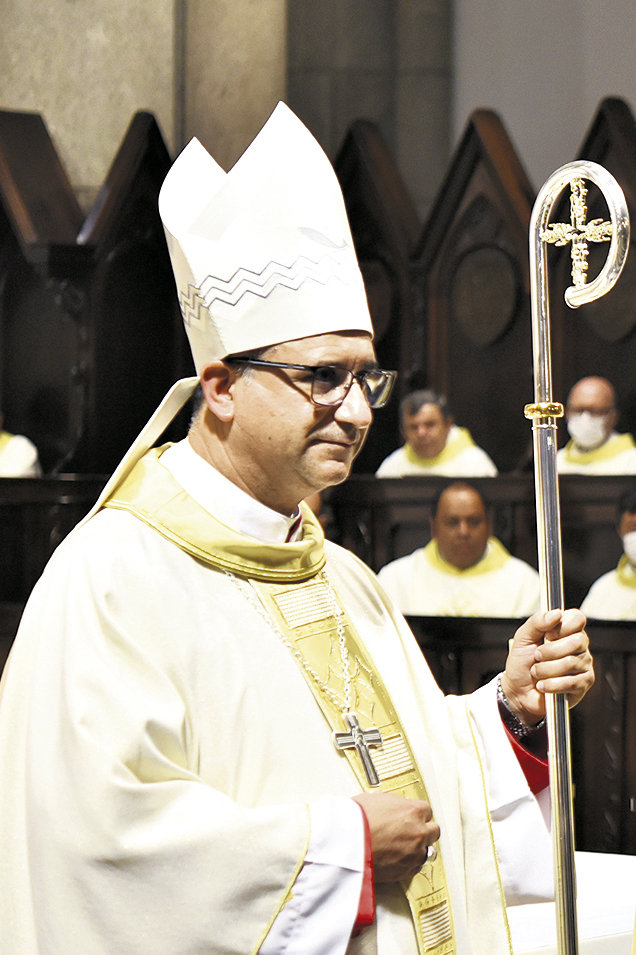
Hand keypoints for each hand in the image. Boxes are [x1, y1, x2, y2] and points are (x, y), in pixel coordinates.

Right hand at [353, 792, 438, 882]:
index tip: (412, 816)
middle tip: (412, 830)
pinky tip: (400, 858)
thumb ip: (391, 805)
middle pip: (433, 831)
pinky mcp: (405, 871)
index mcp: (412, 811)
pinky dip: (410, 863)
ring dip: (419, 848)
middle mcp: (418, 832)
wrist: (345, 844)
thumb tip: (390, 808)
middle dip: (423, 830)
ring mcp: (413, 854)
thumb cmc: (356, 820)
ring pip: (427, 851)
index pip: (427, 810)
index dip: (417, 813)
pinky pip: (416, 867)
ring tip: (405, 846)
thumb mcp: (374, 800)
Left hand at [501, 608, 593, 723]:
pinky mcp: (583, 684)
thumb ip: (537, 621)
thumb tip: (556, 613)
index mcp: (566, 630)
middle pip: (577, 641)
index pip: (577, 618)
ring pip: (571, 662)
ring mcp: (583, 665)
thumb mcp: (523, 637)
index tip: (547, 635)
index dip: (562, 626)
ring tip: (537, 672)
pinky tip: (543, 685)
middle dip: (549, 651)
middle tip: (537, 656)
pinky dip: (551, 684)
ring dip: (546, 669)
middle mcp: (579, 646)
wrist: (518, 690)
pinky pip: (571, 682)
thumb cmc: (522, 662)